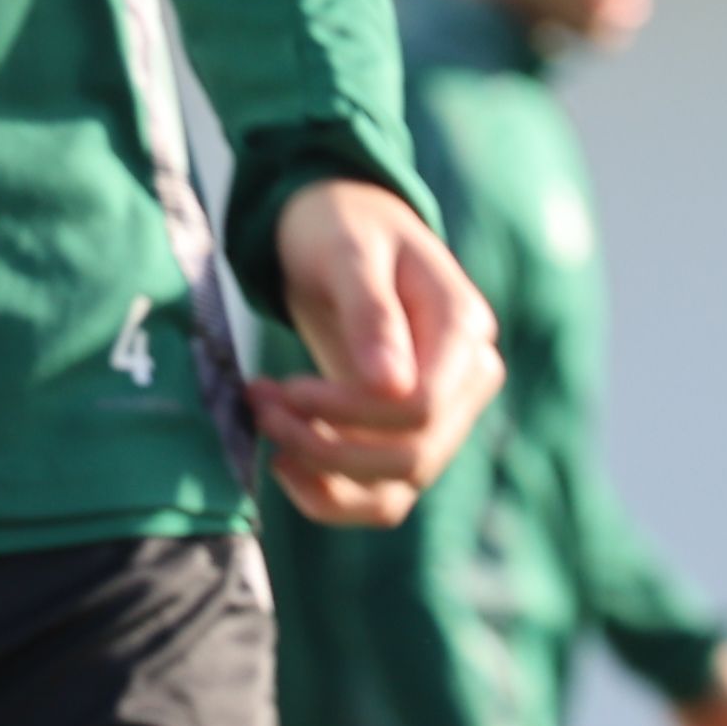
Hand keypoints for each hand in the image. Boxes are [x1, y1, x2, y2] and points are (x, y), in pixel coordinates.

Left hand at [258, 181, 502, 528]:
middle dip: (326, 444)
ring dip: (324, 472)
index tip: (283, 387)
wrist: (337, 229)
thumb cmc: (343, 227)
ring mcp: (442, 412)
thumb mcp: (350, 253)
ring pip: (399, 486)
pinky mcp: (405, 435)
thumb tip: (393, 388)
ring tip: (265, 422)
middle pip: (413, 455)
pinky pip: (383, 498)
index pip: (422, 408)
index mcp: (464, 329)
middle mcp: (466, 379)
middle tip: (260, 401)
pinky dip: (331, 497)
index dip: (348, 413)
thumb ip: (373, 315)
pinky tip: (284, 464)